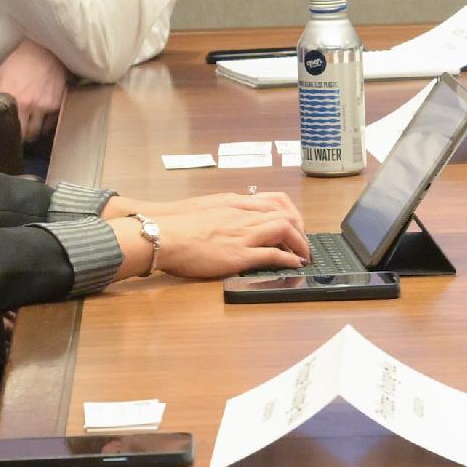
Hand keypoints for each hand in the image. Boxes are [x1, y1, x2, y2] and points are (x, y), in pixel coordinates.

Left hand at [0, 40, 71, 143]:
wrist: (44, 51)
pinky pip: (51, 123)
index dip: (10, 135)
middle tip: (21, 133)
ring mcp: (45, 106)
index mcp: (12, 99)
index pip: (11, 129)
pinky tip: (42, 116)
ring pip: (40, 131)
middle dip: (23, 136)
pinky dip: (46, 124)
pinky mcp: (57, 104)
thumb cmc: (18, 62)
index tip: (9, 134)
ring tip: (31, 125)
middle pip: (27, 135)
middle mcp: (29, 105)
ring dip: (35, 131)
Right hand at [142, 189, 310, 280]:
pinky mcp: (239, 254)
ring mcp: (243, 234)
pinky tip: (294, 264)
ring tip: (304, 255)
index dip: (291, 213)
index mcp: (234, 202)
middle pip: (285, 214)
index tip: (295, 225)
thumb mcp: (205, 209)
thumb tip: (232, 220)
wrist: (162, 233)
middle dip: (301, 229)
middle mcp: (243, 215)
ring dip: (300, 243)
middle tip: (303, 243)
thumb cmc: (176, 224)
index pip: (274, 201)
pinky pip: (272, 254)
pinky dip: (288, 258)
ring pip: (284, 229)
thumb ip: (223, 212)